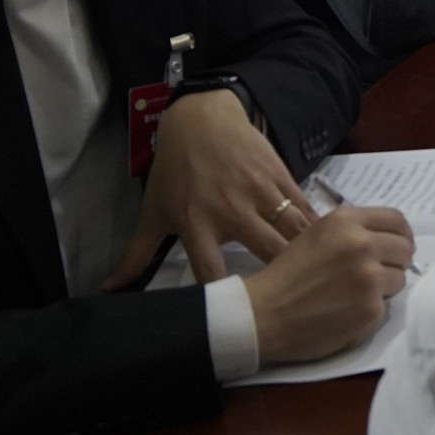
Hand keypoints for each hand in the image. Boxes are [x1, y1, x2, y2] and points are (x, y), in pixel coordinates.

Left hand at [105, 87, 306, 289]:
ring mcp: (261, 192)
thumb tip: (110, 291)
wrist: (202, 120)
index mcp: (197, 224)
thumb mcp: (153, 213)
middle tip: (292, 295)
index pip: (212, 273)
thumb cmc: (174, 171)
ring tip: (318, 273)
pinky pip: (304, 208)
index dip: (227, 299)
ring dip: (309, 253)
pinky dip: (316, 227)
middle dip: (284, 276)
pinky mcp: (281, 177)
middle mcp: (232, 210)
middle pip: (269, 253)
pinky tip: (324, 243)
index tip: (237, 314)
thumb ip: (136, 255)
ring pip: (295, 231)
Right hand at [243, 206, 414, 363]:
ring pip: (399, 279)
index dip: (400, 235)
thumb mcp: (317, 235)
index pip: (397, 220)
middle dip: (394, 262)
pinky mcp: (371, 309)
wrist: (261, 315)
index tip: (396, 246)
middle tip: (374, 274)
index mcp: (347, 221)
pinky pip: (386, 307)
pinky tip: (346, 313)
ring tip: (352, 295)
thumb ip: (354, 231)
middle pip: (405, 249)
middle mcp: (362, 244)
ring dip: (383, 288)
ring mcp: (370, 278)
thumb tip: (390, 239)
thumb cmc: (285, 275)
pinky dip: (370, 311)